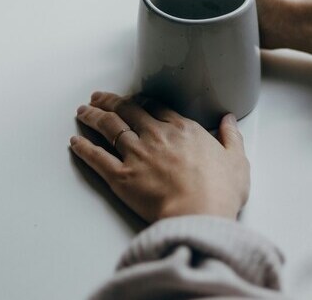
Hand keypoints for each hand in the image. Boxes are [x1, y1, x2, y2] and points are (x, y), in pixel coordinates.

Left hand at [70, 92, 249, 222]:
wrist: (199, 214)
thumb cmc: (220, 192)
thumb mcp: (237, 161)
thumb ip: (231, 137)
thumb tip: (229, 121)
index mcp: (183, 130)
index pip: (155, 107)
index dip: (140, 101)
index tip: (132, 99)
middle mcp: (156, 136)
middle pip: (127, 111)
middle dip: (110, 101)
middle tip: (98, 97)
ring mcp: (136, 154)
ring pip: (109, 128)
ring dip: (93, 117)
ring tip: (83, 111)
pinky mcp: (121, 177)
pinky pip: (97, 158)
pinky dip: (84, 148)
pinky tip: (75, 141)